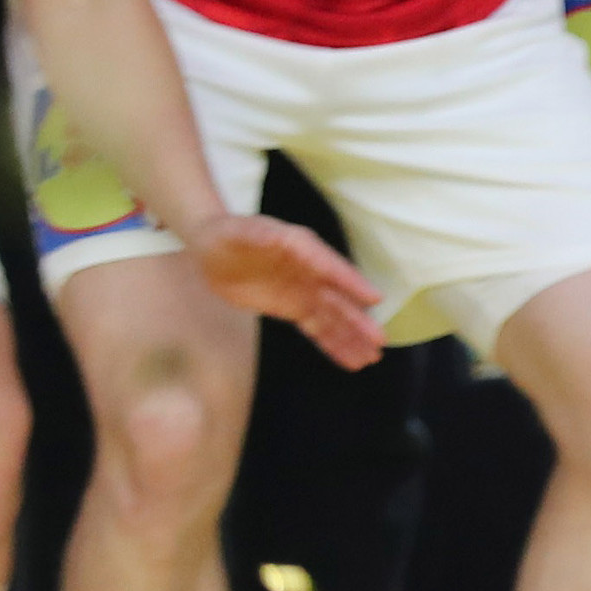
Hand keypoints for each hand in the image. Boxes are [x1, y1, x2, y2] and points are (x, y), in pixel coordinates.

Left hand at [180, 211, 385, 368]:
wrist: (211, 249)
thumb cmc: (227, 233)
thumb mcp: (239, 231)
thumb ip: (258, 235)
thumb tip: (275, 237)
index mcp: (302, 248)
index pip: (330, 268)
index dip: (352, 283)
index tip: (374, 299)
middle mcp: (311, 270)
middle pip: (338, 299)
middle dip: (358, 320)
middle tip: (379, 339)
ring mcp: (303, 291)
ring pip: (332, 319)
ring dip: (351, 338)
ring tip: (371, 358)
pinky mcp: (293, 308)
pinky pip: (316, 329)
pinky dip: (333, 344)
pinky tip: (350, 359)